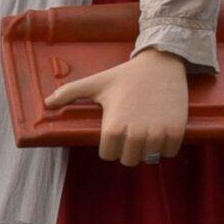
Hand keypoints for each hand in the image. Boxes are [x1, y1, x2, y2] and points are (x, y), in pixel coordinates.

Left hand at [44, 47, 188, 166]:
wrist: (161, 63)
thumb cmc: (125, 75)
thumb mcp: (95, 83)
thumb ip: (69, 93)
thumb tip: (46, 102)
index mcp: (113, 127)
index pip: (108, 155)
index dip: (109, 145)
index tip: (114, 133)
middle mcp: (136, 133)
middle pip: (128, 160)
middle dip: (127, 149)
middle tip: (130, 132)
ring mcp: (158, 133)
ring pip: (149, 157)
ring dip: (147, 148)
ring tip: (145, 131)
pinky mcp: (177, 130)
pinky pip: (170, 152)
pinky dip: (166, 146)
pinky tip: (160, 131)